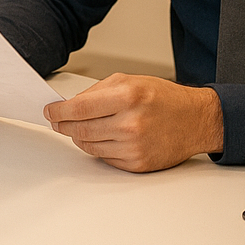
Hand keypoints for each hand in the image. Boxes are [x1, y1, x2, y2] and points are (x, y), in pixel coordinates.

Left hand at [43, 74, 222, 171]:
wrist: (195, 120)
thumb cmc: (163, 98)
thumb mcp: (130, 80)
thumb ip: (97, 92)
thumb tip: (70, 105)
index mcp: (127, 97)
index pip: (79, 108)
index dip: (59, 112)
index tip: (50, 112)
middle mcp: (130, 123)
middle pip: (80, 130)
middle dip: (64, 126)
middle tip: (58, 122)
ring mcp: (134, 146)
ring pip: (89, 146)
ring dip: (78, 137)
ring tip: (79, 128)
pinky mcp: (137, 164)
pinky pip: (105, 158)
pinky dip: (98, 148)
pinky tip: (103, 138)